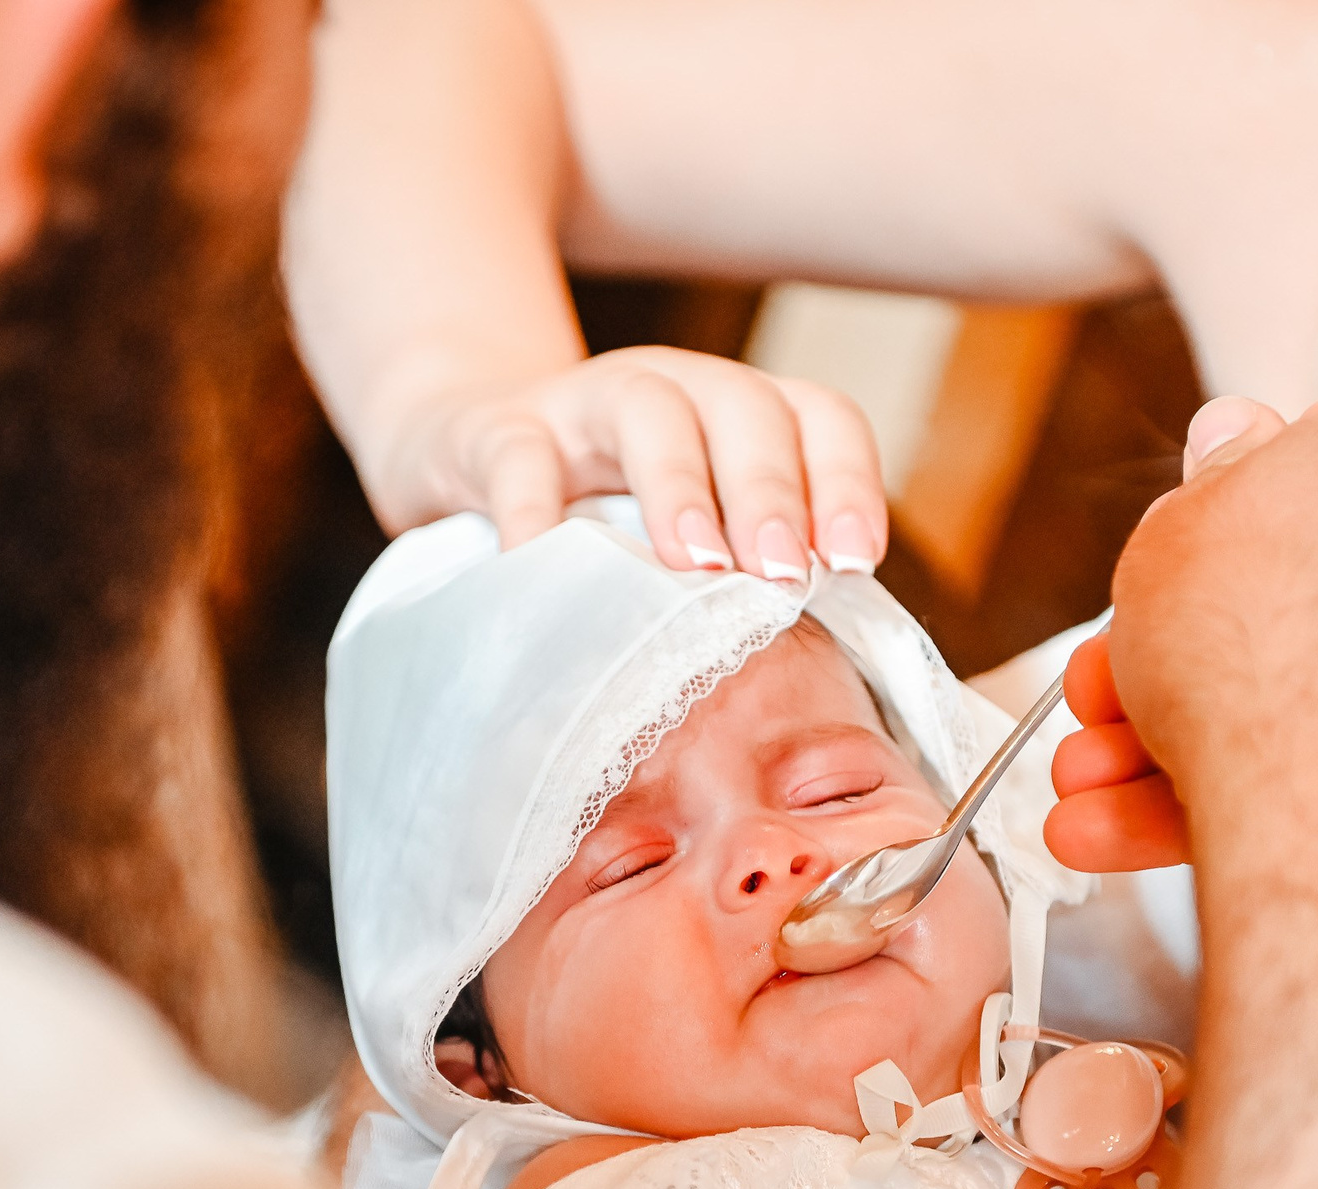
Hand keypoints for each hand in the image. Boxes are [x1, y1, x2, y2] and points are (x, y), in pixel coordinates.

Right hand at [376, 346, 887, 581]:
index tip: (855, 563)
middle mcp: (675, 389)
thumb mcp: (687, 534)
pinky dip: (535, 508)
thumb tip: (825, 670)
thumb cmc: (602, 514)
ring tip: (695, 566)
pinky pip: (520, 455)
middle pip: (745, 408)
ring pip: (649, 410)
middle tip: (786, 575)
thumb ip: (746, 573)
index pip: (819, 418)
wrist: (462, 448)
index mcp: (738, 414)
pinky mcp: (498, 430)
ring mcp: (585, 403)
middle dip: (773, 492)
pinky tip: (546, 563)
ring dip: (681, 486)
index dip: (848, 482)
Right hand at [1048, 396, 1317, 870]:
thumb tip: (1229, 436)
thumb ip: (1206, 485)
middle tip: (1102, 681)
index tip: (1163, 549)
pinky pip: (1301, 772)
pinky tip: (1118, 823)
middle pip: (1269, 599)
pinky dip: (1203, 797)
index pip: (1301, 461)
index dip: (1212, 507)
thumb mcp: (1178, 527)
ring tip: (1088, 775)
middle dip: (1160, 649)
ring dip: (1156, 737)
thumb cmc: (1264, 649)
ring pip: (1275, 698)